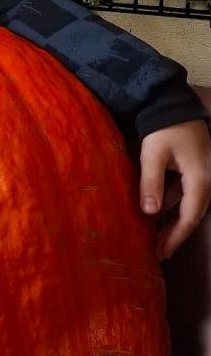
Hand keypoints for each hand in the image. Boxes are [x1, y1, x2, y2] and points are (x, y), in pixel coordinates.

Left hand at [138, 118, 210, 258]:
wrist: (172, 103)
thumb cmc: (164, 128)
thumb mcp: (153, 154)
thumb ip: (151, 183)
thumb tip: (150, 213)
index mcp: (200, 179)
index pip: (190, 216)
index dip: (176, 237)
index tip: (161, 253)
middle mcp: (206, 180)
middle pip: (192, 214)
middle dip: (175, 234)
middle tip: (158, 252)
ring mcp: (201, 174)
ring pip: (188, 204)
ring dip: (173, 220)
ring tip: (154, 236)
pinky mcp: (194, 169)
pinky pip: (184, 192)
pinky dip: (172, 204)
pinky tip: (157, 211)